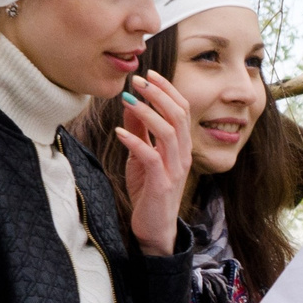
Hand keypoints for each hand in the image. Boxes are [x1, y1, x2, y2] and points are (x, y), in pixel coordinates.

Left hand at [114, 71, 193, 256]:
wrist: (155, 228)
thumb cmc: (149, 191)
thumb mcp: (142, 156)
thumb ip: (140, 131)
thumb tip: (131, 102)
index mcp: (181, 145)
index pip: (181, 109)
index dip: (167, 89)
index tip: (148, 74)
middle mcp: (183, 154)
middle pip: (178, 116)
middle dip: (158, 95)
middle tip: (138, 80)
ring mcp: (174, 170)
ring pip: (169, 133)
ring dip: (148, 113)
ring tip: (129, 100)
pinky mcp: (162, 184)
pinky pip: (152, 157)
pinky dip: (135, 142)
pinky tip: (119, 132)